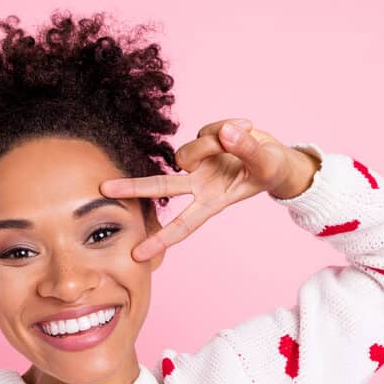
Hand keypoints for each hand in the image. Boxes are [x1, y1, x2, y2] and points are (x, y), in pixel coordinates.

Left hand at [99, 118, 315, 260]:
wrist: (279, 158)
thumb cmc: (272, 169)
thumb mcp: (266, 162)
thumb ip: (246, 148)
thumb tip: (225, 132)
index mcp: (214, 202)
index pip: (183, 224)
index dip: (160, 240)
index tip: (136, 254)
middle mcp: (200, 184)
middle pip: (161, 186)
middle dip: (133, 188)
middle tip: (104, 188)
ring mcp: (200, 164)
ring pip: (187, 151)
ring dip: (210, 142)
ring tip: (241, 136)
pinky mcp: (204, 142)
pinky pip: (205, 130)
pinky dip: (222, 128)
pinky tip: (239, 130)